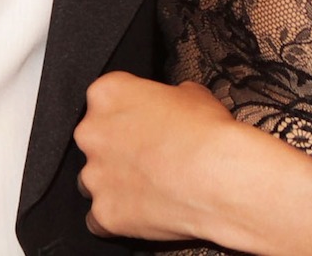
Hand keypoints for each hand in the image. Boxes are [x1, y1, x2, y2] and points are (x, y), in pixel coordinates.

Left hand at [75, 72, 241, 240]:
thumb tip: (171, 105)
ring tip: (149, 186)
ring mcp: (95, 176)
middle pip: (95, 140)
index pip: (106, 99)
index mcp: (108, 94)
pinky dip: (117, 216)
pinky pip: (99, 219)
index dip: (128, 112)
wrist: (219, 177)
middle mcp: (92, 133)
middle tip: (149, 156)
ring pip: (94, 180)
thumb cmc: (207, 134)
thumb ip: (167, 98)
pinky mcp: (105, 212)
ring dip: (115, 183)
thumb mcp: (191, 94)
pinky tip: (141, 211)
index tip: (142, 122)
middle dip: (117, 149)